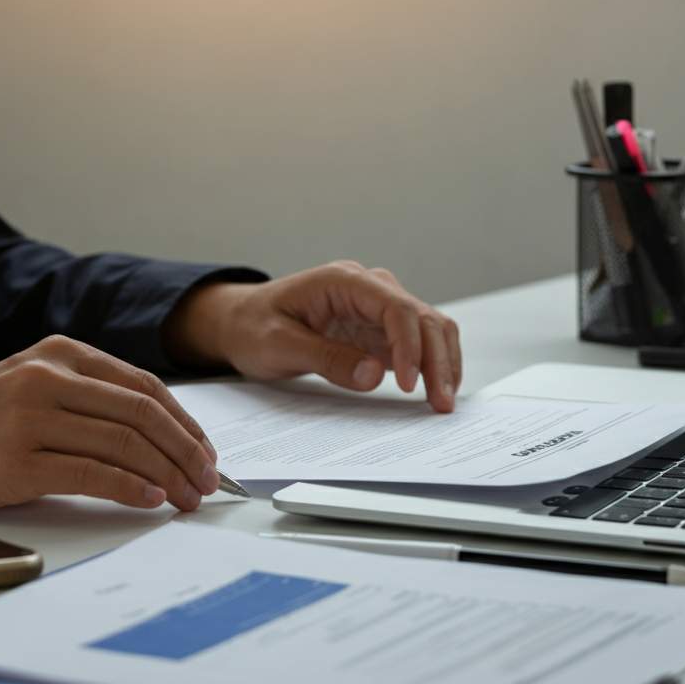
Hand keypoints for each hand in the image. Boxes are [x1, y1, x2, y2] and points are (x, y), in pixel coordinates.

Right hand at [0, 336, 219, 513]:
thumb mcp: (38, 386)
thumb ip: (92, 398)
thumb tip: (163, 434)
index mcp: (64, 353)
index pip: (146, 387)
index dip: (185, 423)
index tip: (206, 453)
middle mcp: (51, 376)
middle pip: (143, 414)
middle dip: (186, 451)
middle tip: (207, 481)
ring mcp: (32, 416)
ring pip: (124, 443)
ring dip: (167, 474)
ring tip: (185, 498)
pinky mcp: (16, 459)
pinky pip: (91, 474)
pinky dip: (130, 488)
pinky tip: (150, 499)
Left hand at [163, 261, 461, 411]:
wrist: (241, 322)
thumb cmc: (253, 326)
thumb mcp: (277, 345)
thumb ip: (325, 358)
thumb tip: (373, 374)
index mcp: (343, 280)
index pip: (395, 307)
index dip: (410, 346)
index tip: (409, 385)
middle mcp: (368, 289)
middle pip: (422, 317)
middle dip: (438, 360)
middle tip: (441, 403)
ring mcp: (376, 309)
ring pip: (428, 329)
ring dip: (441, 364)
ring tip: (443, 403)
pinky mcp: (378, 331)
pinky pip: (416, 345)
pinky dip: (430, 368)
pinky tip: (434, 393)